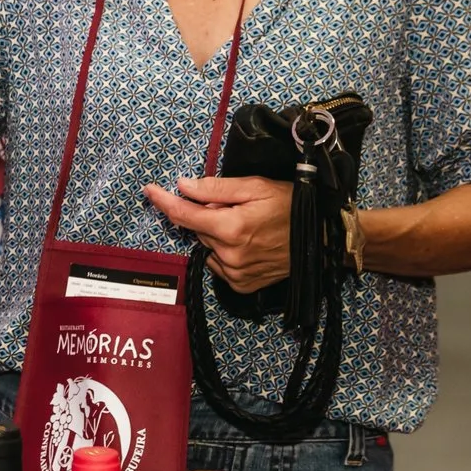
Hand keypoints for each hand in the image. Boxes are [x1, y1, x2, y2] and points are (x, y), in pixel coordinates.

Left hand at [144, 176, 292, 291]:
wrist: (321, 238)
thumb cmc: (291, 207)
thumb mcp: (255, 187)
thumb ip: (215, 189)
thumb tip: (183, 186)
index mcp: (230, 228)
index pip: (184, 214)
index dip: (164, 200)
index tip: (149, 190)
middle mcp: (229, 255)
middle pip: (198, 230)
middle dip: (206, 216)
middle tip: (234, 208)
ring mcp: (236, 273)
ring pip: (208, 247)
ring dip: (216, 235)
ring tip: (247, 226)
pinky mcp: (242, 284)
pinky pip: (219, 266)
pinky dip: (224, 253)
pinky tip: (246, 244)